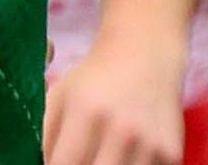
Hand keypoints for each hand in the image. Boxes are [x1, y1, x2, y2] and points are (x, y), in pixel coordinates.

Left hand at [43, 37, 185, 164]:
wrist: (146, 54)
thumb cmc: (94, 79)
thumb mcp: (60, 95)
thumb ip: (44, 135)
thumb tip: (36, 163)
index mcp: (87, 112)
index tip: (54, 162)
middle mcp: (122, 129)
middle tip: (78, 158)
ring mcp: (150, 144)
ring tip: (99, 153)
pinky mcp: (171, 154)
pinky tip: (123, 155)